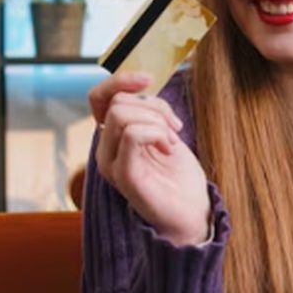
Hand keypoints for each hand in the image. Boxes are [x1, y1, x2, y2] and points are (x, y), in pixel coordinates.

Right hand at [88, 72, 210, 245]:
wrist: (193, 212)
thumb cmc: (180, 175)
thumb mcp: (164, 132)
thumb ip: (149, 111)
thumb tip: (143, 83)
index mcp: (113, 137)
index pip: (98, 98)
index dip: (120, 80)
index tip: (149, 79)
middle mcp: (105, 149)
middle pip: (118, 102)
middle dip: (154, 106)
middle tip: (174, 128)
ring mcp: (111, 163)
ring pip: (122, 114)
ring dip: (157, 121)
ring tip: (172, 142)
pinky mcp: (123, 175)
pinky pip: (132, 134)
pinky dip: (157, 133)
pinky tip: (170, 148)